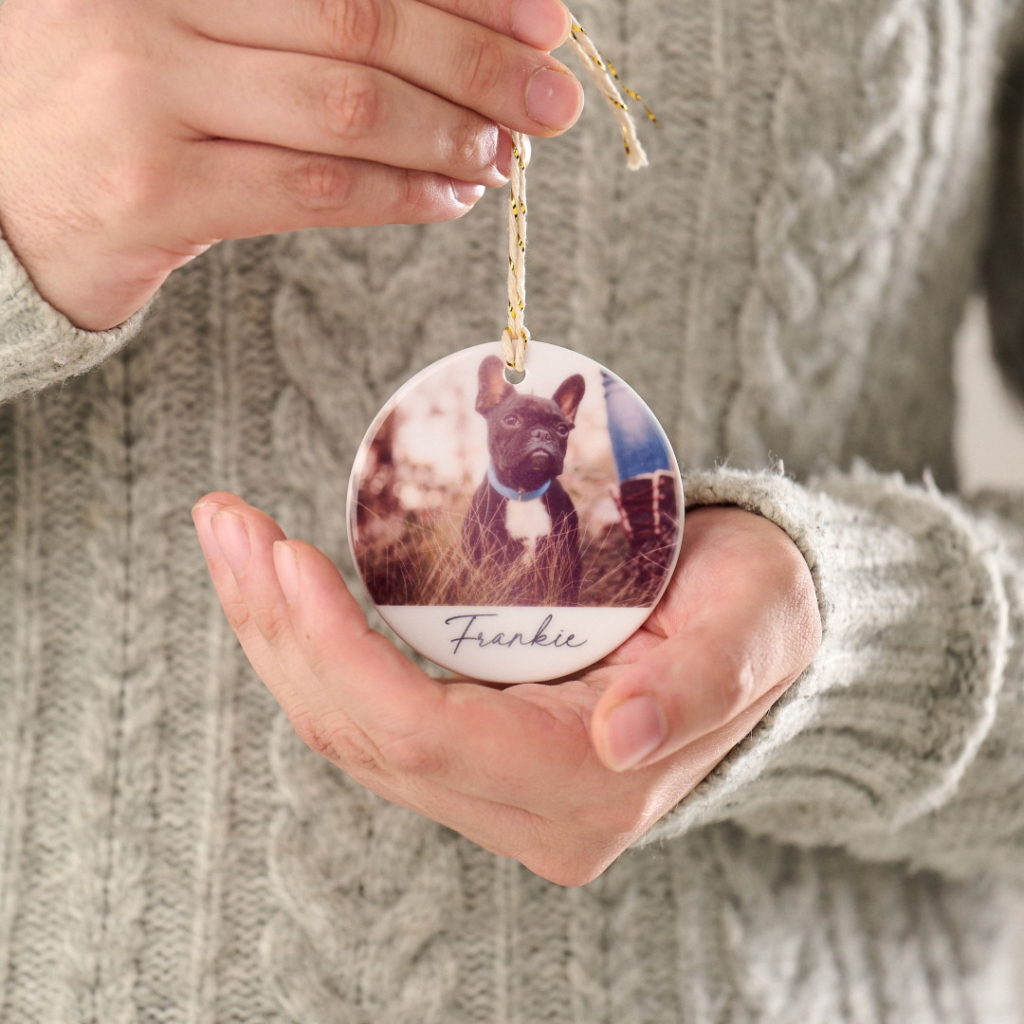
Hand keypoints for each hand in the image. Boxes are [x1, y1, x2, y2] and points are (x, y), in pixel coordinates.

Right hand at [0, 0, 578, 329]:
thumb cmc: (106, 91)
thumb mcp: (183, 17)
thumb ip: (288, 17)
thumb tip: (437, 30)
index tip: (539, 17)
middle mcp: (152, 2)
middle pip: (357, 23)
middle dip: (475, 62)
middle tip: (551, 96)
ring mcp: (145, 95)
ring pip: (343, 109)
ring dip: (447, 132)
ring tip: (507, 152)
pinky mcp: (154, 193)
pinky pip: (309, 190)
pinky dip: (395, 193)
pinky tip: (448, 195)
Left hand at [192, 496, 820, 885]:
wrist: (760, 625)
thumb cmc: (758, 607)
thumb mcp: (751, 623)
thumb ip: (696, 684)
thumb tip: (619, 737)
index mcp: (590, 787)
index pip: (425, 736)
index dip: (337, 654)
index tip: (283, 559)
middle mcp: (531, 810)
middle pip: (362, 737)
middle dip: (278, 633)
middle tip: (226, 524)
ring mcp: (496, 790)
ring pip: (347, 730)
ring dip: (276, 636)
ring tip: (232, 538)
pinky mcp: (476, 754)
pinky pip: (366, 714)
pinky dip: (311, 646)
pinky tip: (278, 584)